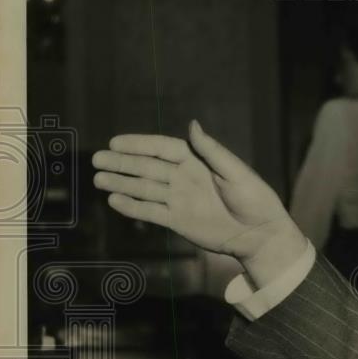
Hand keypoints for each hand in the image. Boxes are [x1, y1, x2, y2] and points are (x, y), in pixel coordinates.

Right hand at [92, 120, 306, 287]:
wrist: (260, 234)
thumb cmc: (255, 199)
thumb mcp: (237, 173)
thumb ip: (212, 151)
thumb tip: (192, 124)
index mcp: (199, 163)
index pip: (163, 149)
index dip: (140, 145)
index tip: (116, 142)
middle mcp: (185, 179)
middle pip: (148, 168)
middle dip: (123, 163)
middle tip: (97, 159)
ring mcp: (180, 200)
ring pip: (145, 189)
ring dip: (122, 183)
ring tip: (98, 179)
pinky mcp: (178, 221)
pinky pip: (151, 212)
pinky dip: (133, 207)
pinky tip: (114, 201)